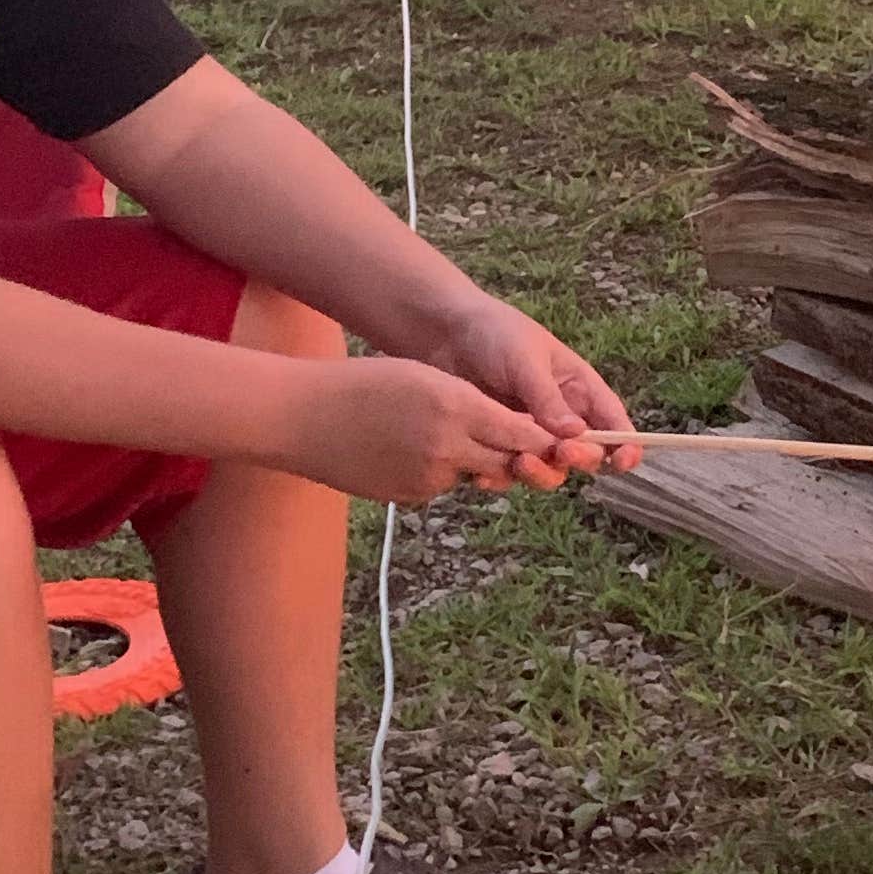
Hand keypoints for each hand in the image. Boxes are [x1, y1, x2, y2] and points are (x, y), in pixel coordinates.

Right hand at [276, 357, 588, 503]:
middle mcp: (448, 447)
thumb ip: (470, 402)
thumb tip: (510, 429)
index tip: (568, 440)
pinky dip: (441, 469)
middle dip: (522, 454)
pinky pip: (442, 484)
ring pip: (473, 472)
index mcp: (455, 407)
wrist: (303, 419)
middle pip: (507, 459)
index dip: (548, 438)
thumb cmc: (361, 384)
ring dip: (476, 459)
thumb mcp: (423, 377)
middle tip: (536, 448)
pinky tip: (411, 449)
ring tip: (446, 433)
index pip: (521, 431)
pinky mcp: (410, 496)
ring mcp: (427, 477)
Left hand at [424, 293, 640, 476]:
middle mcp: (559, 417)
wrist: (442, 332)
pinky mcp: (498, 445)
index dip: (625, 445)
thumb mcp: (525, 360)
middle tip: (559, 452)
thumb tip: (578, 435)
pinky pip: (508, 473)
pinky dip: (500, 479)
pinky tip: (482, 474)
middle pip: (585, 455)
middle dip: (578, 459)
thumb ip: (548, 398)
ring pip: (549, 470)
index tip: (623, 462)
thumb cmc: (493, 332)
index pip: (613, 422)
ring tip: (518, 461)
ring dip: (540, 473)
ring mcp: (529, 434)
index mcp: (578, 389)